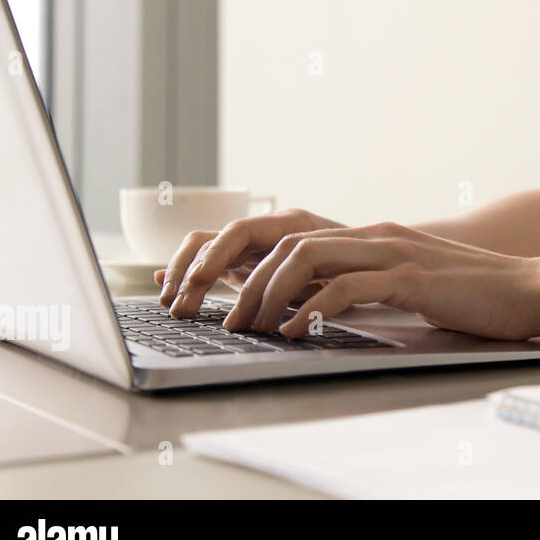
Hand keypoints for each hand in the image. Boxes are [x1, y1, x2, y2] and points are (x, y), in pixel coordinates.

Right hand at [156, 208, 344, 313]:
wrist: (372, 262)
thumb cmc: (359, 270)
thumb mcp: (343, 281)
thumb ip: (320, 292)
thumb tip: (303, 314)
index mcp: (291, 224)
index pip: (239, 232)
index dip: (215, 256)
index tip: (200, 283)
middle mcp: (266, 229)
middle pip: (214, 240)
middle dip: (192, 272)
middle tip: (179, 308)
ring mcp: (254, 243)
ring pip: (206, 249)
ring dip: (185, 276)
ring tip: (172, 306)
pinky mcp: (247, 260)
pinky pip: (211, 262)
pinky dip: (189, 275)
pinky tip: (167, 287)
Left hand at [159, 218, 539, 341]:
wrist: (533, 288)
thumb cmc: (476, 295)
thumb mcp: (412, 285)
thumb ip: (372, 286)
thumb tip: (322, 309)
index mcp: (374, 235)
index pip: (292, 236)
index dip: (247, 260)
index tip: (219, 293)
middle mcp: (377, 235)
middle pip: (286, 241)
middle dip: (241, 278)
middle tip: (219, 316)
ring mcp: (395, 252)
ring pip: (307, 257)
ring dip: (266, 292)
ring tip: (247, 325)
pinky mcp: (413, 277)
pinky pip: (348, 287)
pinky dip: (312, 308)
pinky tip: (295, 331)